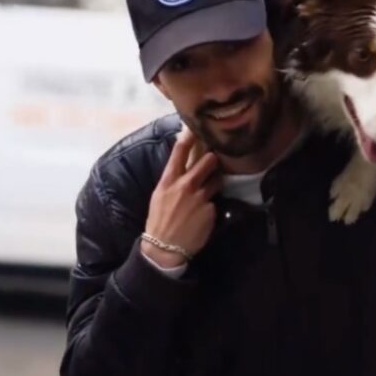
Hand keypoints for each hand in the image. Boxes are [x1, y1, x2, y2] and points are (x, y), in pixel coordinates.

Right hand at [143, 129, 220, 266]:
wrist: (165, 247)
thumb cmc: (159, 220)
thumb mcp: (160, 195)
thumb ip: (172, 179)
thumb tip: (181, 164)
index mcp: (169, 181)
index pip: (180, 152)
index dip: (189, 137)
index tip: (195, 128)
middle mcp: (185, 186)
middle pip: (207, 161)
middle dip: (213, 159)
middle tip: (214, 159)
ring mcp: (200, 198)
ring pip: (217, 179)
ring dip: (215, 181)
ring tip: (211, 187)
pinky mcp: (211, 210)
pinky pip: (215, 201)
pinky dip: (212, 205)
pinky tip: (203, 214)